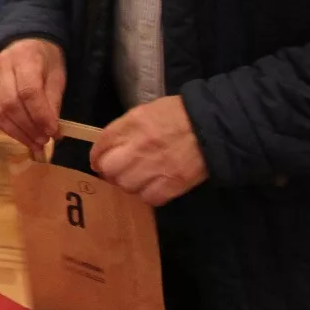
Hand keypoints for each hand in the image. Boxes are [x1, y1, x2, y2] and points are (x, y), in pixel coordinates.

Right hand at [0, 38, 65, 155]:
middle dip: (28, 127)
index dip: (40, 114)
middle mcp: (3, 65)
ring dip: (17, 132)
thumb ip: (54, 101)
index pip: (29, 90)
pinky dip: (7, 128)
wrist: (24, 41)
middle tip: (44, 141)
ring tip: (34, 144)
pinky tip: (21, 136)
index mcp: (26, 57)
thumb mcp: (57, 74)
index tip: (52, 132)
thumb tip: (53, 131)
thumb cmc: (45, 59)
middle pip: (11, 103)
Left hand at [90, 96, 207, 206]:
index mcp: (134, 123)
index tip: (99, 162)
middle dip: (109, 172)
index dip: (97, 156)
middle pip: (110, 168)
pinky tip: (151, 188)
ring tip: (135, 180)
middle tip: (116, 172)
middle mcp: (141, 145)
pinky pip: (150, 198)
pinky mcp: (174, 183)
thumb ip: (125, 128)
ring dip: (128, 184)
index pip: (103, 143)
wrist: (212, 126)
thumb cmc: (178, 115)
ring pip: (127, 186)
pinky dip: (147, 195)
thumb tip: (108, 147)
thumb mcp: (146, 111)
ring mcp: (157, 166)